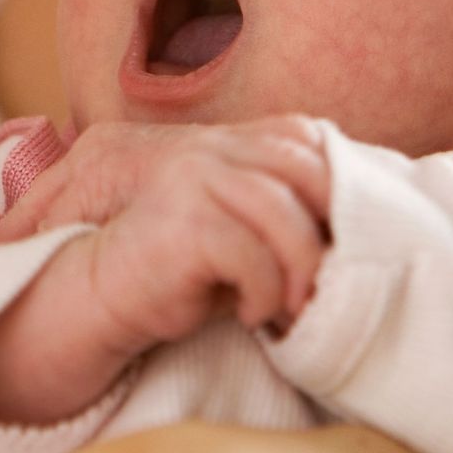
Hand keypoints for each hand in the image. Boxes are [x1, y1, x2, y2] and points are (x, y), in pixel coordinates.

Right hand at [67, 119, 332, 344]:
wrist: (96, 297)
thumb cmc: (177, 276)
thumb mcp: (238, 236)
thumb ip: (280, 216)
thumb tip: (355, 236)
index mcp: (223, 143)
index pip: (299, 135)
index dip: (337, 176)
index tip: (349, 232)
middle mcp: (207, 148)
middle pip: (302, 166)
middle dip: (333, 223)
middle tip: (340, 276)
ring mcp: (191, 177)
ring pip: (282, 210)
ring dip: (303, 267)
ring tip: (298, 307)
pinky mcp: (180, 220)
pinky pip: (250, 253)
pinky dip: (265, 292)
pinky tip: (255, 316)